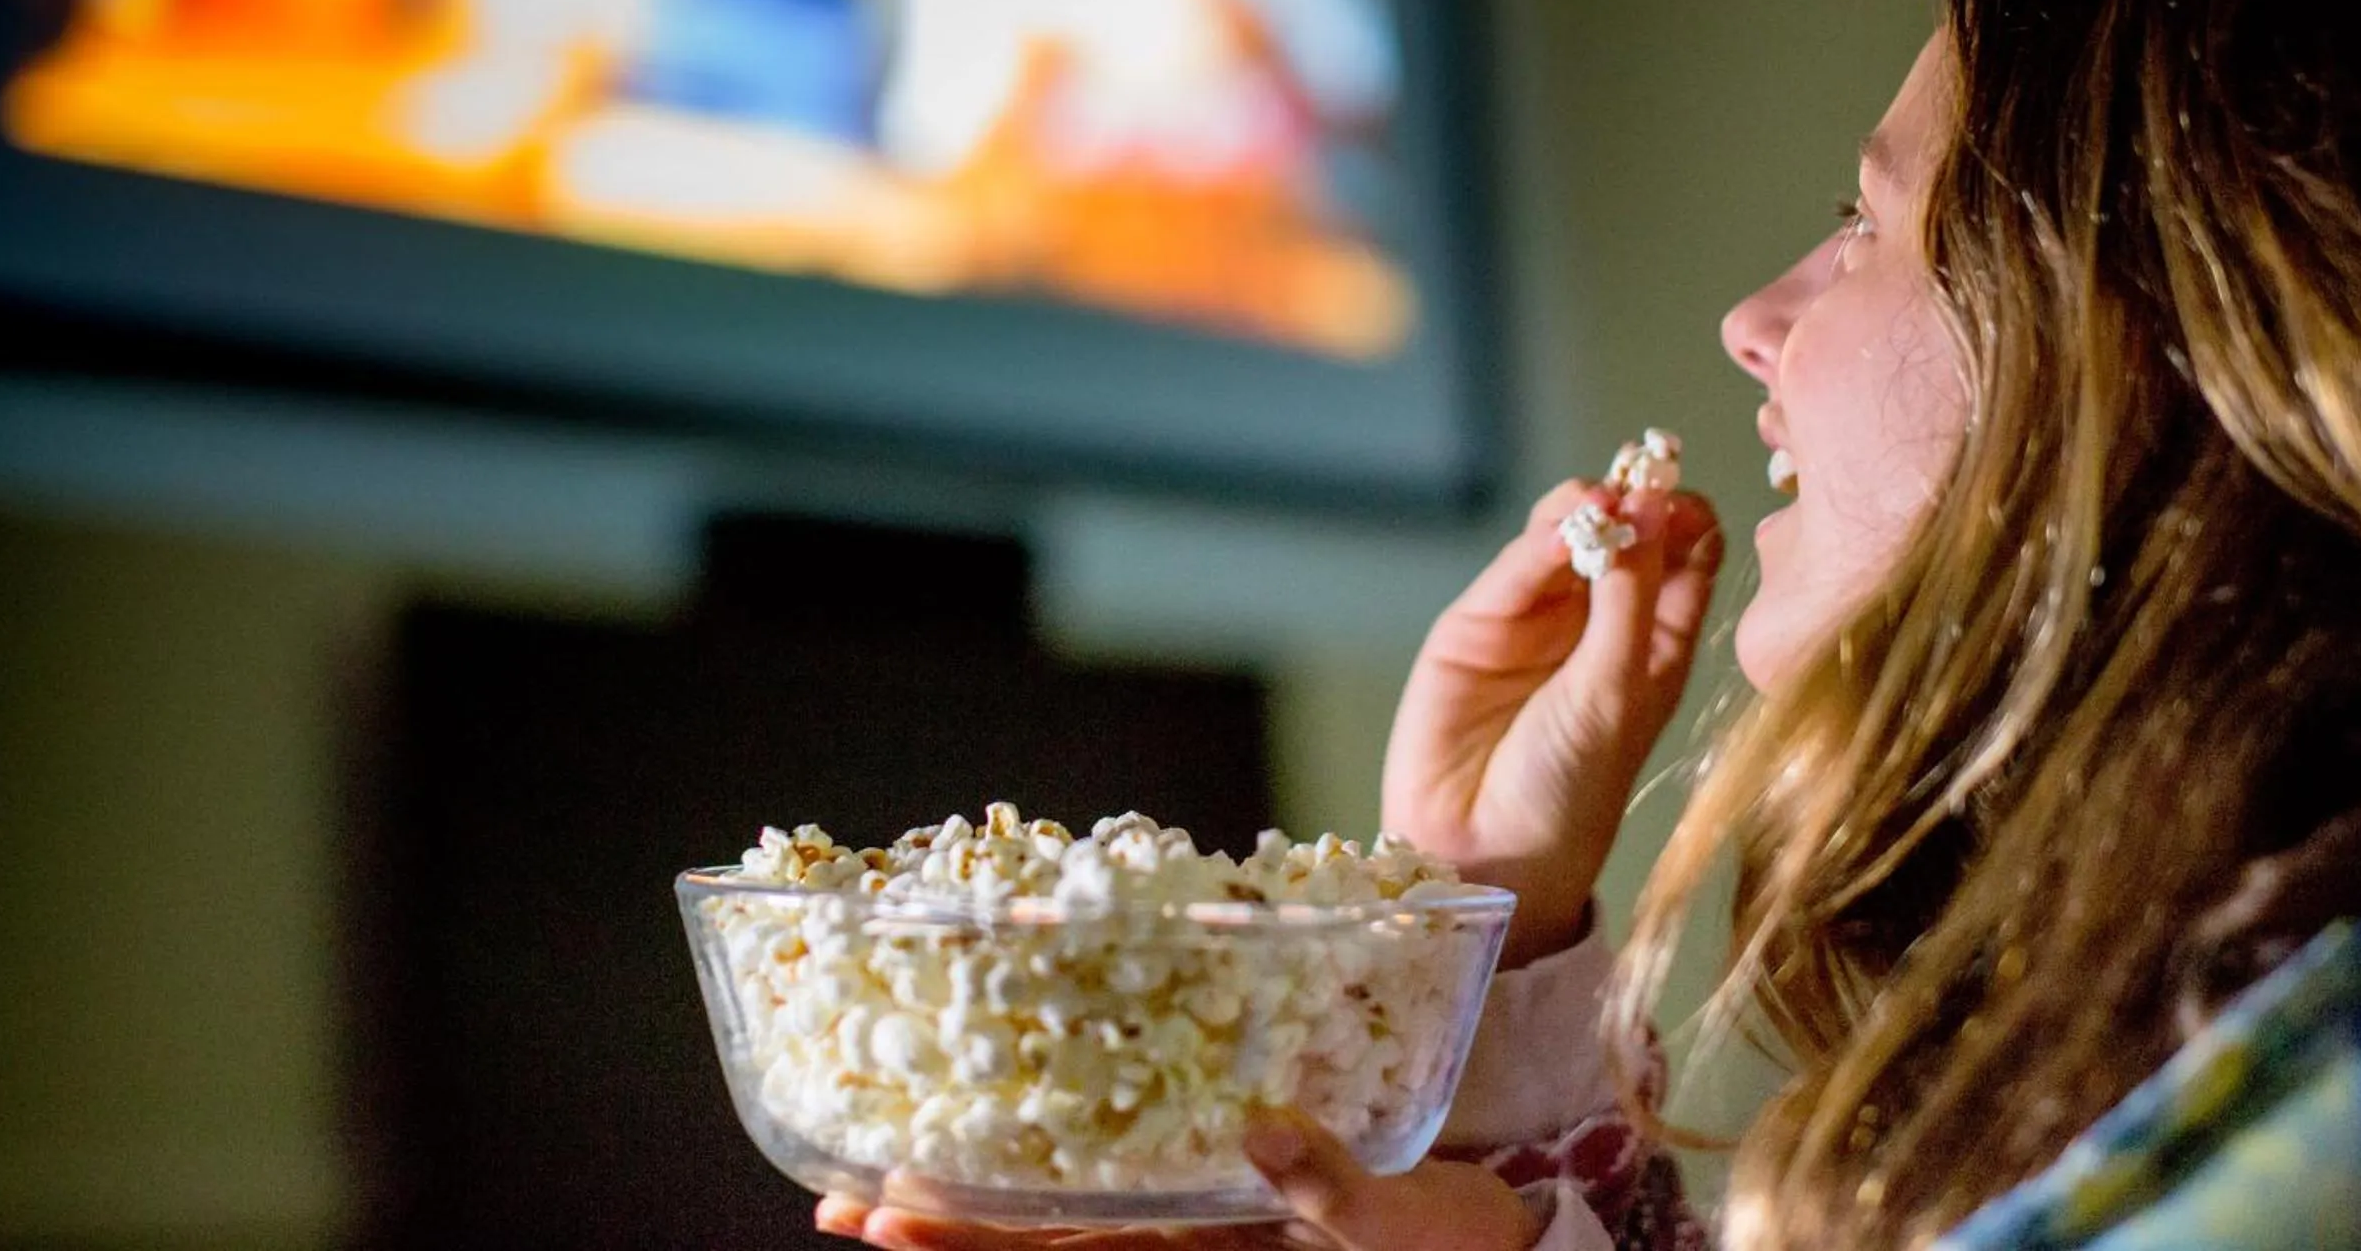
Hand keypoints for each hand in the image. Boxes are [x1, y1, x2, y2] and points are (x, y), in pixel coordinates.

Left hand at [813, 1109, 1539, 1250]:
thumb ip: (1329, 1186)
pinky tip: (1023, 1121)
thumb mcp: (1402, 1226)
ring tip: (883, 1180)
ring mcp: (1206, 1220)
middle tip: (843, 1201)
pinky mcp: (1237, 1185)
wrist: (1516, 1238)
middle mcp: (1190, 1242)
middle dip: (943, 1225)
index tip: (883, 1213)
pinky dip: (1066, 1157)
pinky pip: (1134, 1177)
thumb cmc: (1464, 1245)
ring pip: (1072, 1216)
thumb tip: (1254, 1131)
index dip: (975, 1235)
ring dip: (981, 1202)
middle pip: (1045, 1242)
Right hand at [1383, 476, 1721, 966]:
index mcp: (1658, 644)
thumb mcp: (1620, 688)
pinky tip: (1564, 524)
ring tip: (1598, 502)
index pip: (1685, 555)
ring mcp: (1535, 619)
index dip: (1686, 517)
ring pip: (1565, 535)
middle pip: (1624, 532)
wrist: (1482, 853)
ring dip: (1584, 508)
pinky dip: (1539, 538)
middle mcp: (1598, 624)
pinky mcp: (1476, 622)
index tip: (1682, 498)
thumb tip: (1648, 504)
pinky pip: (1513, 566)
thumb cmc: (1571, 789)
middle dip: (1633, 500)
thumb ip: (1632, 595)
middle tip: (1639, 481)